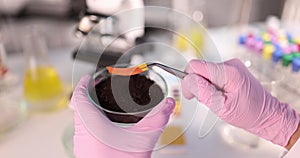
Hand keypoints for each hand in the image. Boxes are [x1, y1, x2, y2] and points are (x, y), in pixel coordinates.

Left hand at [71, 75, 174, 157]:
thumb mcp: (144, 140)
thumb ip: (158, 118)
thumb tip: (168, 104)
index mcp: (90, 125)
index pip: (79, 98)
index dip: (84, 85)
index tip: (89, 78)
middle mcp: (81, 134)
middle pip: (79, 107)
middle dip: (88, 95)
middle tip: (100, 89)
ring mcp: (81, 146)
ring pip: (80, 120)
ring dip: (89, 109)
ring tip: (104, 104)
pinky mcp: (85, 153)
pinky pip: (83, 131)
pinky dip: (91, 122)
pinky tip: (106, 127)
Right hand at [181, 59, 299, 146]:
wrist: (267, 114)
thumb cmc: (248, 114)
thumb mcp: (221, 107)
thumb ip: (202, 92)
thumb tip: (187, 80)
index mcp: (228, 73)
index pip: (195, 66)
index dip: (188, 80)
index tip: (192, 95)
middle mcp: (230, 64)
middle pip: (199, 69)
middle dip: (198, 85)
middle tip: (208, 100)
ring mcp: (232, 65)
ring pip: (204, 72)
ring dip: (205, 86)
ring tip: (218, 98)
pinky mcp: (232, 68)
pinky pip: (212, 73)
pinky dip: (212, 84)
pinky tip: (222, 94)